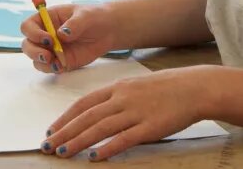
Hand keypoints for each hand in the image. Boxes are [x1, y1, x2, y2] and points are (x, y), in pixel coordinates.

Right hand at [21, 4, 116, 73]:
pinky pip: (48, 67)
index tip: (48, 38)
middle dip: (33, 51)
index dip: (33, 33)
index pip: (28, 26)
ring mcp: (51, 49)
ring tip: (56, 62)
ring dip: (41, 62)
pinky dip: (51, 69)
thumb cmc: (94, 17)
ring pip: (35, 58)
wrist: (107, 31)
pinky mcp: (59, 60)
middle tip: (48, 55)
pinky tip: (62, 66)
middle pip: (27, 44)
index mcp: (47, 18)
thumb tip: (62, 34)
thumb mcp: (86, 16)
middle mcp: (45, 34)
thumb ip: (74, 24)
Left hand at [41, 66, 215, 160]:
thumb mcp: (137, 85)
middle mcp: (123, 98)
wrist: (194, 87)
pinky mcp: (149, 127)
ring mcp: (135, 112)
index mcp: (119, 87)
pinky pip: (123, 140)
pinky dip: (106, 149)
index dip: (65, 117)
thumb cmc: (168, 87)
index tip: (52, 129)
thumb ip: (117, 97)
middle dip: (64, 132)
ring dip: (78, 141)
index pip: (84, 103)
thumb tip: (98, 112)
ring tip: (62, 153)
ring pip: (99, 128)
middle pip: (86, 117)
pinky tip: (93, 158)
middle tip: (48, 145)